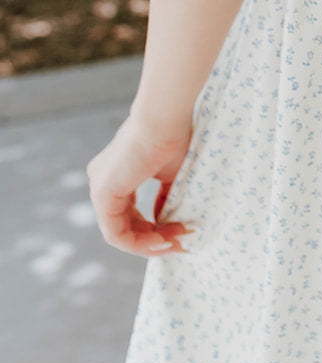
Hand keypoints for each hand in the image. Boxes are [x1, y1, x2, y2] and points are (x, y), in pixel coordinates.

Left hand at [86, 113, 194, 256]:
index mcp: (116, 174)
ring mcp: (99, 187)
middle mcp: (102, 181)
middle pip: (124, 226)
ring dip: (148, 244)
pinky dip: (139, 242)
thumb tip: (163, 219)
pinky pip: (115, 233)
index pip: (129, 214)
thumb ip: (164, 196)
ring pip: (118, 233)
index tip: (182, 231)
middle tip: (181, 240)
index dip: (155, 228)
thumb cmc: (172, 137)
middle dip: (154, 238)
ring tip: (175, 243)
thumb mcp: (170, 173)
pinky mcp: (102, 193)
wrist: (165, 119)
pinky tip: (162, 240)